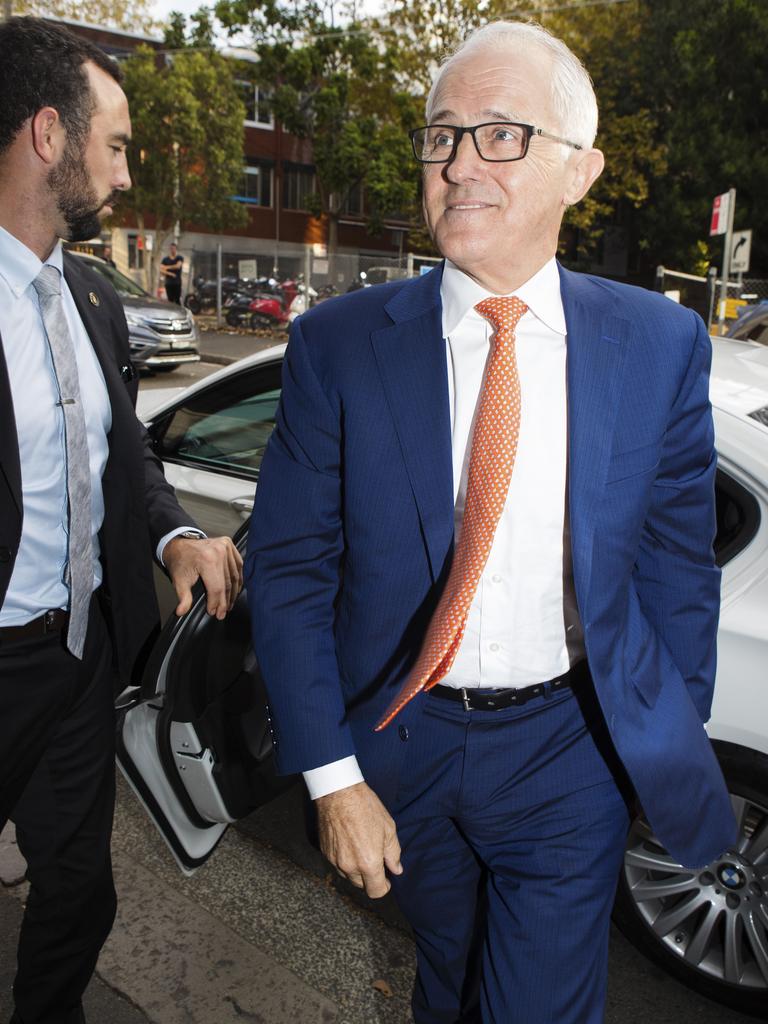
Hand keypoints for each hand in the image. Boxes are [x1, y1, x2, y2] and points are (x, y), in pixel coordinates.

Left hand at [163, 535, 242, 619]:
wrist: (179, 544)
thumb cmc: (179, 562)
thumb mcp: (179, 581)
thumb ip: (183, 598)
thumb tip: (181, 612)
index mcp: (207, 560)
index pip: (216, 587)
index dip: (216, 603)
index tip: (213, 613)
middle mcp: (219, 551)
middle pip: (226, 583)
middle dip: (224, 601)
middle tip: (222, 613)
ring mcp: (226, 546)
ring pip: (234, 576)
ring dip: (233, 592)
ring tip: (229, 604)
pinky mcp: (229, 544)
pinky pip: (238, 565)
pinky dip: (237, 579)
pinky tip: (235, 589)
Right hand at [316, 781, 402, 898]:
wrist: (338, 792)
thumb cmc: (365, 807)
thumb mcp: (388, 828)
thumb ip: (393, 853)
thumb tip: (396, 869)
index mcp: (368, 863)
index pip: (376, 891)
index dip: (383, 887)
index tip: (386, 879)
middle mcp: (350, 866)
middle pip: (361, 885)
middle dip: (369, 877)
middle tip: (375, 859)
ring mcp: (334, 860)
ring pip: (348, 875)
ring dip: (356, 869)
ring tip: (361, 847)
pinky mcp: (325, 852)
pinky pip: (337, 864)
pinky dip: (344, 859)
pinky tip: (349, 842)